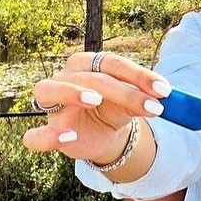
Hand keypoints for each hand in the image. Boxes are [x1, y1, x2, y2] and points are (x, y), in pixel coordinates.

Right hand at [22, 51, 170, 165]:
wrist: (101, 133)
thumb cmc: (114, 108)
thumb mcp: (131, 103)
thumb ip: (143, 99)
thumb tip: (162, 99)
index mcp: (90, 63)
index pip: (113, 63)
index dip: (139, 76)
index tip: (164, 90)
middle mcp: (67, 76)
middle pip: (92, 77)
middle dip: (125, 92)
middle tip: (153, 107)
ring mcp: (52, 103)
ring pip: (51, 90)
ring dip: (72, 91)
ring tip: (96, 100)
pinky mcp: (47, 129)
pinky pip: (35, 135)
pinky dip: (49, 136)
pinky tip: (69, 137)